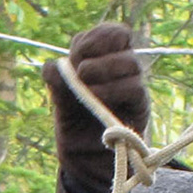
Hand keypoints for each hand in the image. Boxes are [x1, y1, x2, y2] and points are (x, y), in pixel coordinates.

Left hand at [43, 23, 148, 187]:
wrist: (86, 160)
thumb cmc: (75, 126)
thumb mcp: (60, 103)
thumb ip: (57, 83)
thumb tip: (52, 67)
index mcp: (102, 60)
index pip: (110, 32)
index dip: (95, 36)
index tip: (77, 54)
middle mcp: (121, 68)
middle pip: (122, 36)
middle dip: (97, 49)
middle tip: (80, 70)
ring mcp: (132, 85)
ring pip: (129, 61)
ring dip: (103, 69)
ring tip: (86, 87)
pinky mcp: (140, 106)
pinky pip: (134, 87)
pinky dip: (112, 89)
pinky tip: (96, 98)